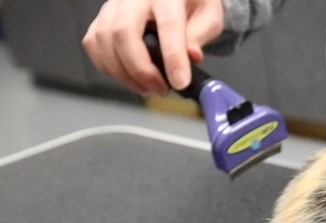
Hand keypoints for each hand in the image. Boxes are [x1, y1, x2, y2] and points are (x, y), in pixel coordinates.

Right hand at [82, 0, 223, 95]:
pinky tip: (128, 77)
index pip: (168, 25)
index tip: (180, 82)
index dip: (173, 57)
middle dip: (140, 69)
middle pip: (123, 32)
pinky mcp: (102, 17)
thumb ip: (199, 35)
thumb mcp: (208, 16)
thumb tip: (191, 56)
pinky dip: (107, 66)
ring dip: (123, 72)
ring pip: (104, 39)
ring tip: (147, 87)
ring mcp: (115, 6)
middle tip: (159, 89)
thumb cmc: (193, 4)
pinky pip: (94, 43)